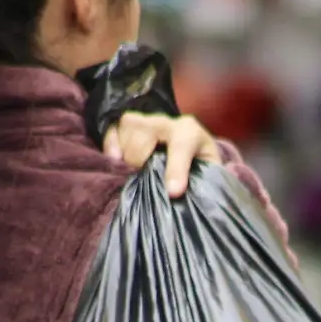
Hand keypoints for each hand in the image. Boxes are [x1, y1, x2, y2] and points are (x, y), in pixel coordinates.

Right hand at [104, 113, 222, 197]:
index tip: (173, 193)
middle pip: (144, 137)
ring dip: (126, 157)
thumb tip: (195, 201)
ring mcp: (144, 120)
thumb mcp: (210, 172)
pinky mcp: (127, 123)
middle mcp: (166, 121)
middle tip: (146, 182)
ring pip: (127, 131)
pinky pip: (112, 130)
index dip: (176, 170)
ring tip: (134, 173)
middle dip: (141, 164)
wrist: (186, 142)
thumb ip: (205, 183)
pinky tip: (115, 160)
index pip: (181, 147)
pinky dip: (110, 146)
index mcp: (190, 133)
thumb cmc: (198, 163)